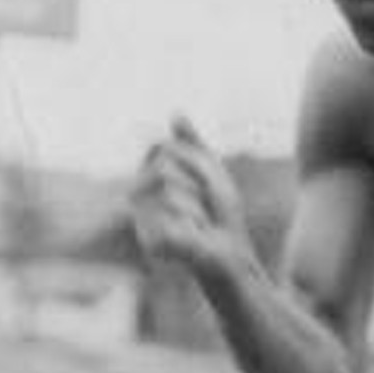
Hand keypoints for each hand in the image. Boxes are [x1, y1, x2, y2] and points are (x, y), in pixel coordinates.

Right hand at [131, 115, 253, 280]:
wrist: (234, 260)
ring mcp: (142, 221)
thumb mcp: (214, 175)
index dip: (193, 160)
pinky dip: (195, 224)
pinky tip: (199, 236)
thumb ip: (194, 145)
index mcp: (149, 180)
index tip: (208, 182)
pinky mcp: (152, 241)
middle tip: (208, 210)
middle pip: (165, 166)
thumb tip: (176, 112)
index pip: (162, 147)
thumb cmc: (223, 220)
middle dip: (199, 183)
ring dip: (199, 206)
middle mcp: (139, 199)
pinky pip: (173, 215)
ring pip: (170, 189)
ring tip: (203, 225)